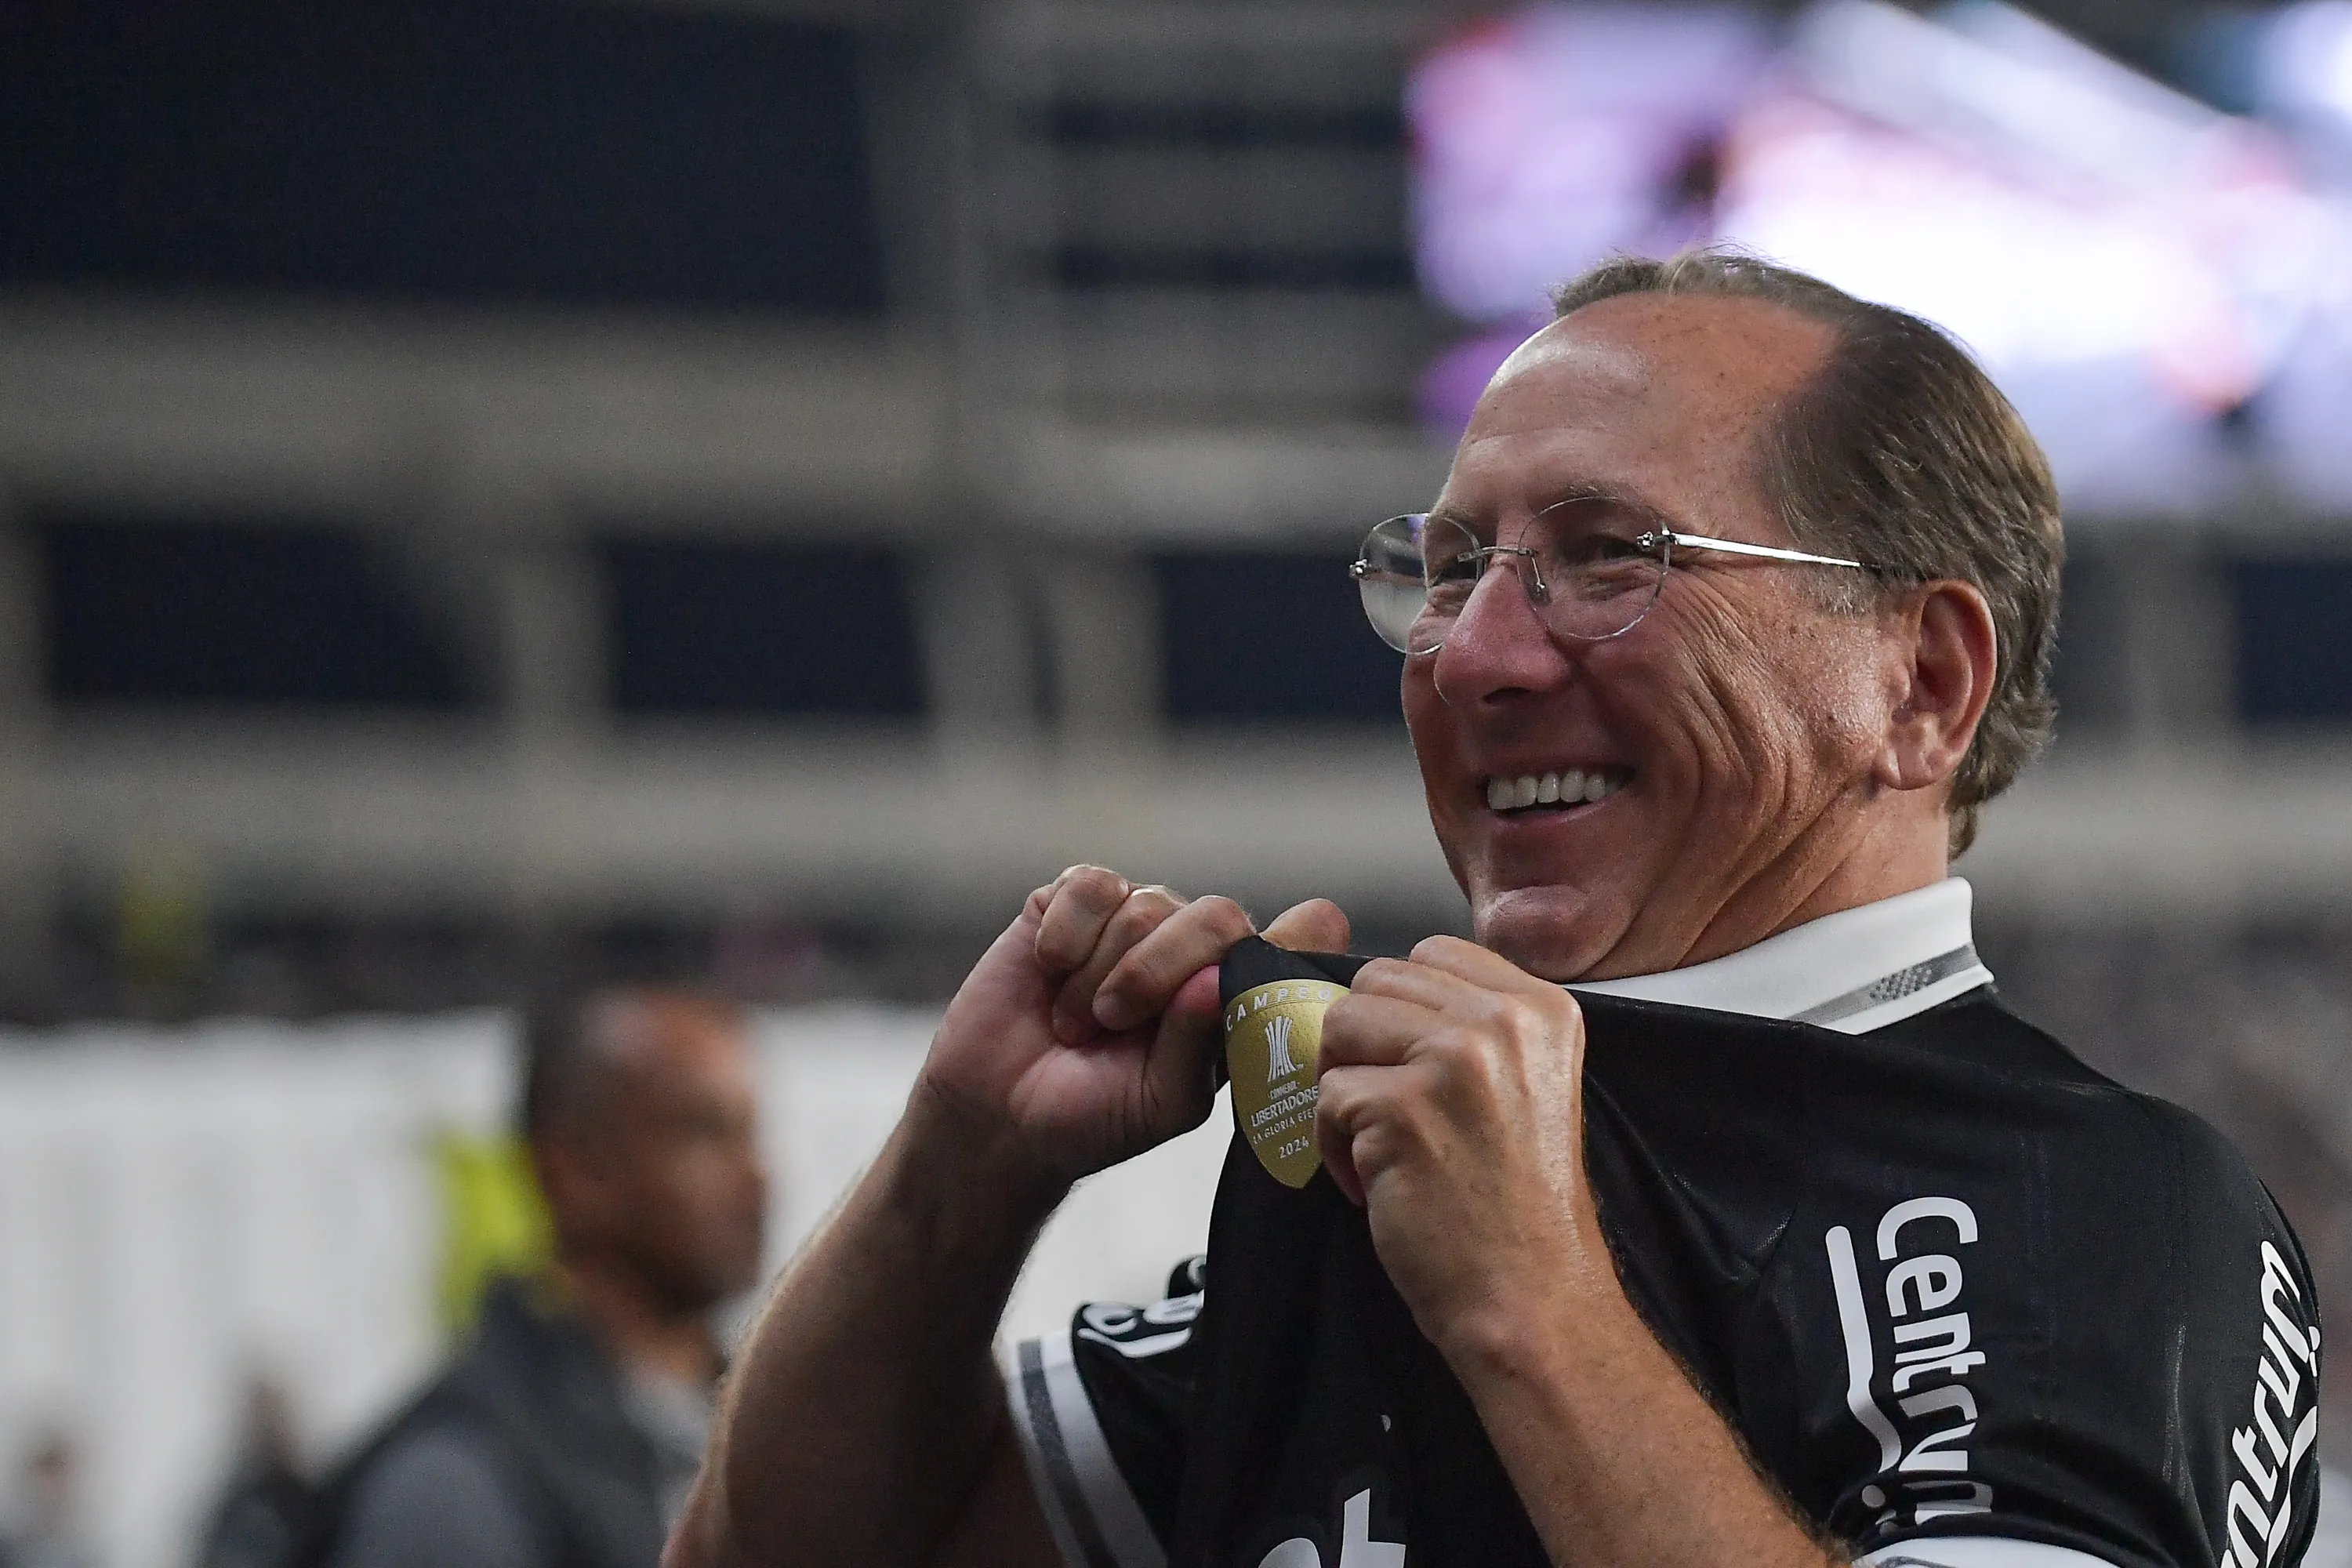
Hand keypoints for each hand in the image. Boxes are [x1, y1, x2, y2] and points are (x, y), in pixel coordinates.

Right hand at [914, 866, 1349, 1198]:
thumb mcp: (1159, 1106)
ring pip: (1146, 904)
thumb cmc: (1091, 1118)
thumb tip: (1214, 982)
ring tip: (1075, 1021)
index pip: (1299, 940)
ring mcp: (1134, 920)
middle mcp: (1193, 950)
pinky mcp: (1073, 902)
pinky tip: (1048, 971)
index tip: (1272, 962)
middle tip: (1113, 1021)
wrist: (996, 1114)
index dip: (1299, 938)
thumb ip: (1197, 1051)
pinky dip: (1064, 936)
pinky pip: (1088, 887)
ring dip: (1099, 971)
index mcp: (1233, 998)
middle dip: (1160, 971)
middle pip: (1216, 916)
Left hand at [1315, 936, 1607, 1357]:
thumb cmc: (1518, 1210)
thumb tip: (1372, 998)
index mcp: (1541, 1008)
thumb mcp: (1526, 1086)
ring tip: (1379, 1146)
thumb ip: (1470, 1028)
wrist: (1535, 1301)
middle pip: (1375, 983)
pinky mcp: (1402, 1108)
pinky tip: (1378, 1182)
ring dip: (1343, 1090)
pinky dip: (1333, 1145)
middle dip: (1363, 1048)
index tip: (1409, 1068)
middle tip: (1388, 1114)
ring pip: (1339, 1027)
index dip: (1400, 1013)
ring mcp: (1454, 1061)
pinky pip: (1325, 1095)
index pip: (1429, 954)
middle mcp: (1503, 1022)